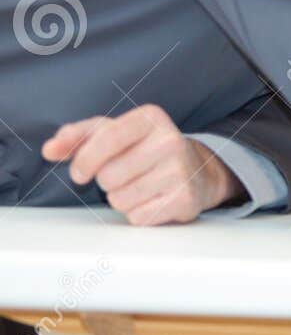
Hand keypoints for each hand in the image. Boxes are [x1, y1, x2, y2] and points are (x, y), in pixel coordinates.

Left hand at [41, 104, 243, 224]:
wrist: (196, 169)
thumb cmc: (144, 149)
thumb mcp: (112, 134)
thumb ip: (77, 137)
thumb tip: (50, 149)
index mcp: (150, 118)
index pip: (106, 138)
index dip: (84, 160)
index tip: (80, 172)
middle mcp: (170, 140)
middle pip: (108, 175)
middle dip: (108, 181)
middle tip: (125, 174)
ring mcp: (181, 170)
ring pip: (120, 199)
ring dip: (122, 198)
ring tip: (140, 186)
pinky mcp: (186, 198)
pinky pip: (138, 216)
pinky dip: (138, 213)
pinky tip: (153, 199)